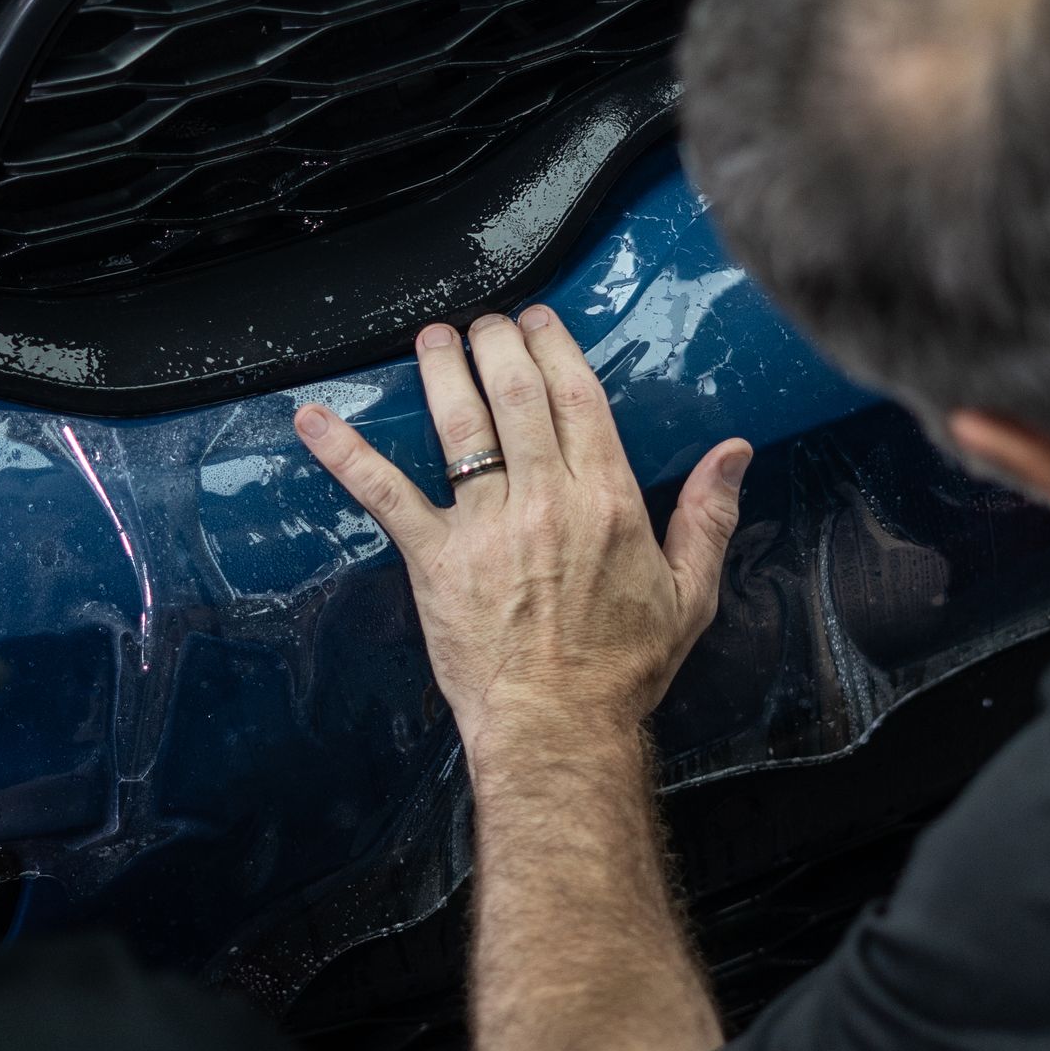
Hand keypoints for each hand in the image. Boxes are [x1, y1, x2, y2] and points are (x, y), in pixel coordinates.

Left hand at [295, 306, 750, 761]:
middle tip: (484, 322)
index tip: (538, 321)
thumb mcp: (688, 594)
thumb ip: (709, 515)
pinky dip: (346, 454)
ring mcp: (486, 526)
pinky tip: (314, 421)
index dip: (554, 347)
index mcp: (609, 500)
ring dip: (441, 370)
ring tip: (432, 337)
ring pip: (459, 425)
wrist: (560, 729)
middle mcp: (547, 499)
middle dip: (497, 343)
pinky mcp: (435, 560)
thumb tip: (736, 451)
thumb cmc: (623, 669)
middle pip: (517, 393)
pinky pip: (386, 495)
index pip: (578, 397)